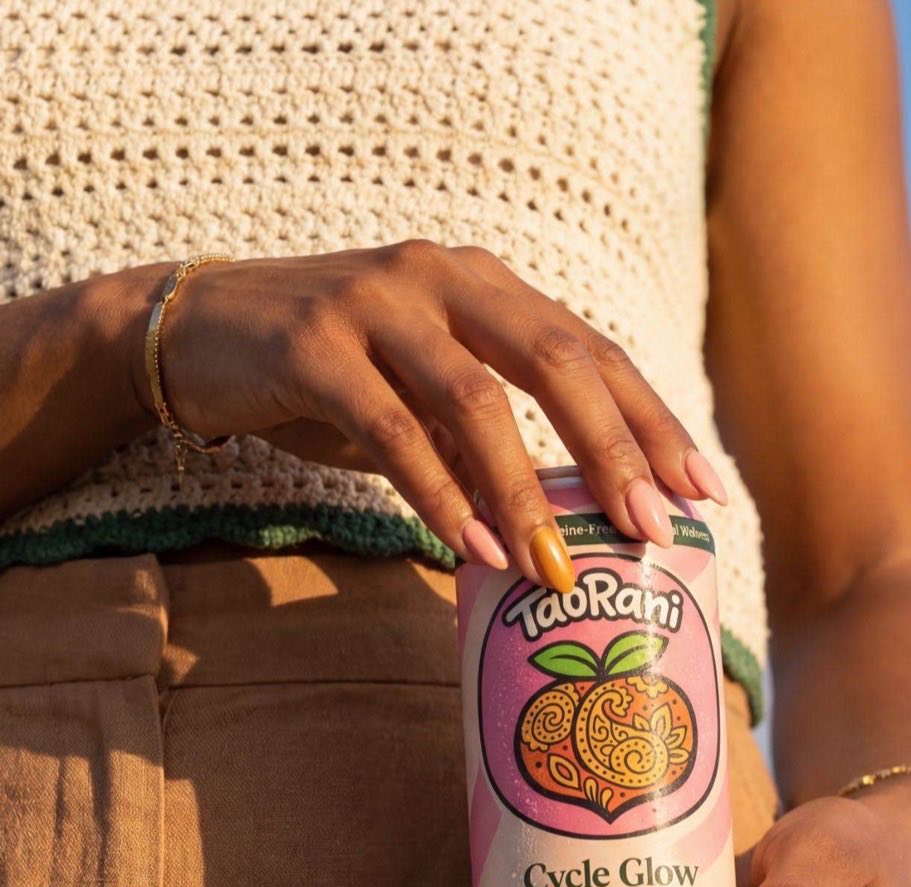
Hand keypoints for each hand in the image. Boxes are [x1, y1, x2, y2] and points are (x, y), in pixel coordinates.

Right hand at [125, 242, 727, 589]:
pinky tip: (472, 550)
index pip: (592, 352)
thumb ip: (489, 436)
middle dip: (614, 451)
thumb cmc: (331, 374)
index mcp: (485, 286)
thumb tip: (567, 524)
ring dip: (523, 492)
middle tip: (654, 528)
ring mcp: (375, 304)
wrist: (196, 332)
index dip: (652, 422)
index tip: (701, 490)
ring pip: (475, 400)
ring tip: (556, 569)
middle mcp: (442, 279)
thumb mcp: (423, 396)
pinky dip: (437, 495)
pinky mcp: (311, 346)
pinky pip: (389, 429)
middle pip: (556, 361)